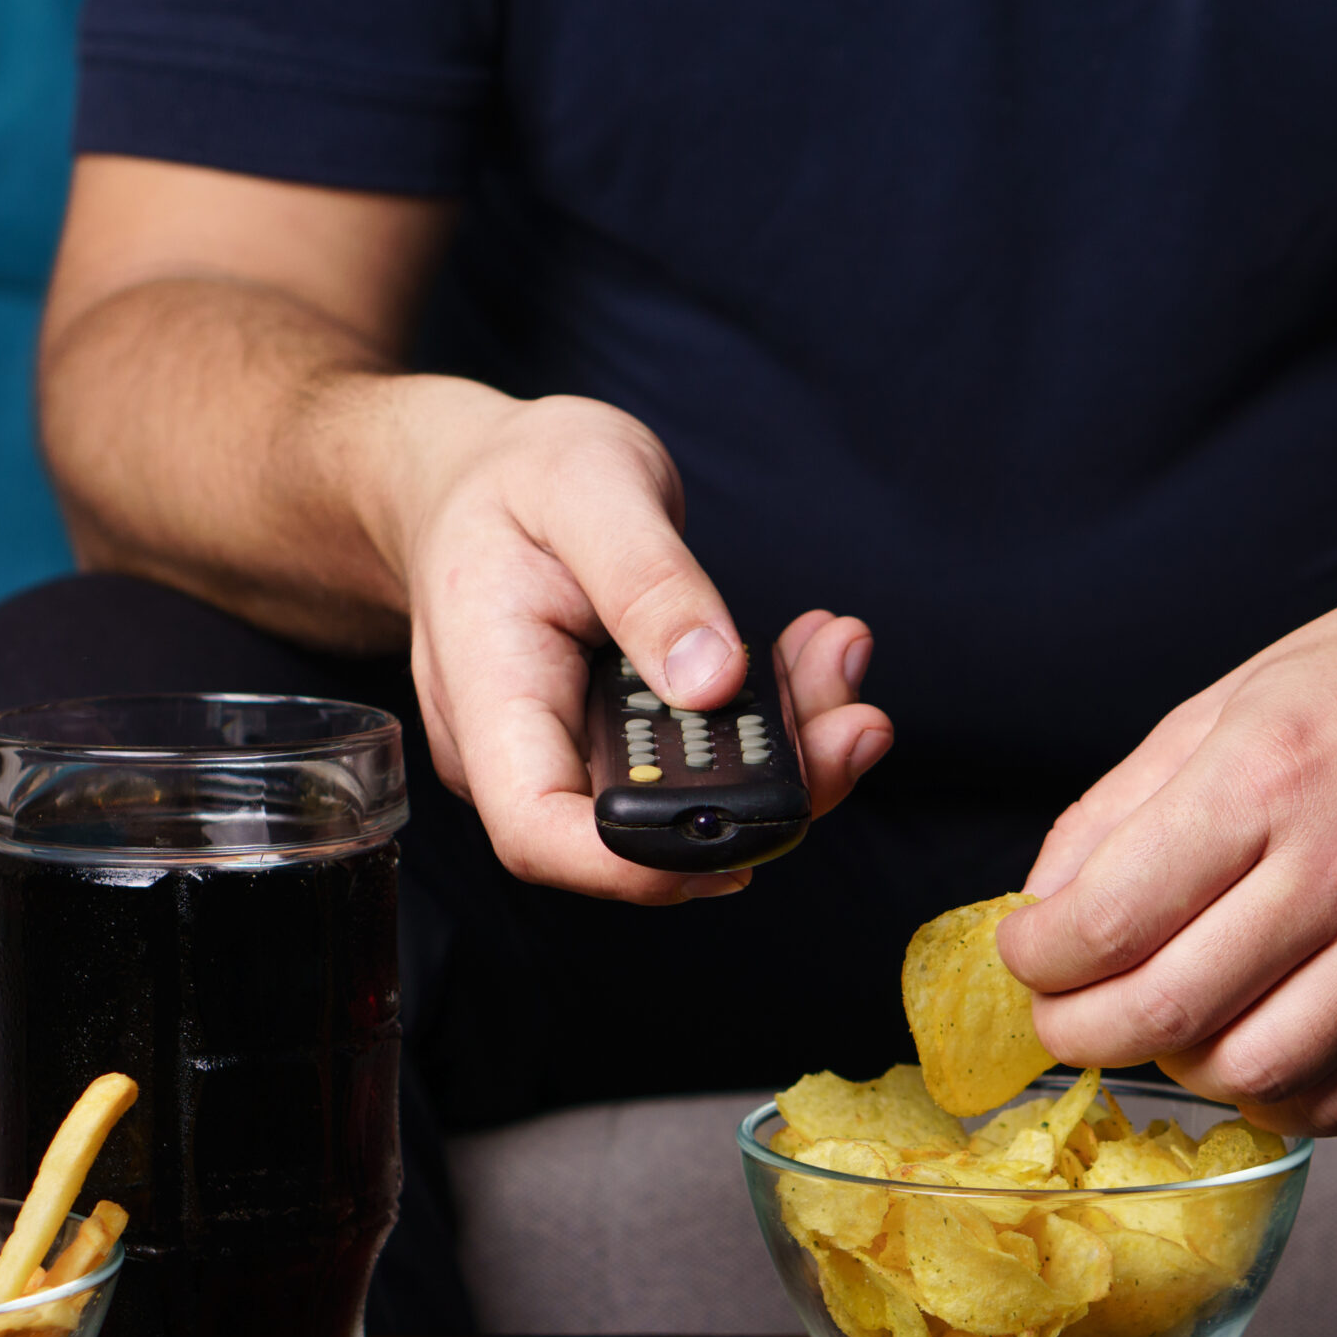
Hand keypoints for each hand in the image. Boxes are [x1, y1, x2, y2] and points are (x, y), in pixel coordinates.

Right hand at [384, 385, 892, 901]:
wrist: (482, 472)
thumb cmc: (518, 474)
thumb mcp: (587, 485)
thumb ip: (647, 579)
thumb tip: (712, 680)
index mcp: (487, 691)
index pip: (538, 830)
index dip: (633, 864)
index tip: (740, 843)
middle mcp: (525, 748)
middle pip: (640, 830)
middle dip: (762, 793)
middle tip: (853, 720)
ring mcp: (573, 750)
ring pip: (689, 801)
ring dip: (786, 751)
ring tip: (839, 657)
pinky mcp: (620, 739)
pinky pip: (702, 759)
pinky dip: (770, 718)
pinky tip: (813, 656)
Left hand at [993, 523, 1336, 1134]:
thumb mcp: (1228, 699)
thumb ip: (1121, 807)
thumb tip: (1042, 905)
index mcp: (1266, 775)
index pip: (1109, 919)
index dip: (1037, 957)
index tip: (1025, 951)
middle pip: (1166, 1010)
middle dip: (1078, 1028)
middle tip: (1063, 1009)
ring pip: (1252, 1072)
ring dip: (1180, 1063)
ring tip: (1167, 1018)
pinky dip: (1277, 1090)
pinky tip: (1253, 1039)